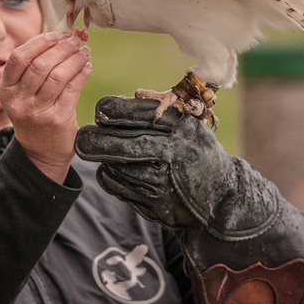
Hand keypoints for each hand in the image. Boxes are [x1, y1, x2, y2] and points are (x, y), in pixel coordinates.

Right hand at [0, 32, 90, 182]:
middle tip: (74, 40)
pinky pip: (72, 89)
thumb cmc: (34, 114)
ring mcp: (37, 112)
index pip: (18, 59)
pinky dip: (81, 74)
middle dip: (60, 48)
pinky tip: (86, 67)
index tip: (55, 35)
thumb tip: (60, 38)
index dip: (38, 43)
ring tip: (84, 52)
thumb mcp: (22, 94)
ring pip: (57, 76)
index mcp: (6, 91)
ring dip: (74, 59)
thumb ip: (33, 68)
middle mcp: (18, 102)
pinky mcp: (57, 119)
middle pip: (40, 65)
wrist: (41, 152)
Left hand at [74, 96, 234, 229]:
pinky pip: (121, 188)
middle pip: (124, 143)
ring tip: (96, 152)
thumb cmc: (196, 152)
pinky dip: (109, 178)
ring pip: (119, 167)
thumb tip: (119, 100)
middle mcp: (173, 152)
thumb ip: (157, 113)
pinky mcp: (157, 204)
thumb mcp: (188, 125)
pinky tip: (108, 170)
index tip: (99, 111)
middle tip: (81, 136)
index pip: (138, 114)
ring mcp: (165, 180)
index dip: (112, 111)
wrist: (221, 197)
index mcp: (180, 127)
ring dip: (104, 159)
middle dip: (97, 139)